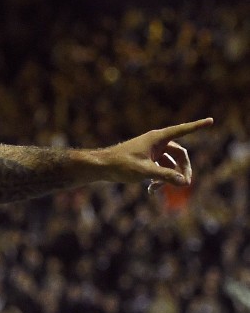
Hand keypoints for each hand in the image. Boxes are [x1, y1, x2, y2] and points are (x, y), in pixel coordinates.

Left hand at [94, 117, 212, 191]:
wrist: (101, 166)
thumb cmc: (121, 165)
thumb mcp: (145, 171)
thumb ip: (165, 176)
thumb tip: (184, 182)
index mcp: (157, 138)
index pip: (182, 130)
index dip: (197, 126)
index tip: (211, 121)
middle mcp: (156, 142)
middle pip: (179, 154)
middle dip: (182, 169)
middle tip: (185, 183)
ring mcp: (151, 151)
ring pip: (169, 163)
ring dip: (168, 177)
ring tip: (158, 189)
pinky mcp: (146, 159)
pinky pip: (159, 168)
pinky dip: (159, 178)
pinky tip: (151, 191)